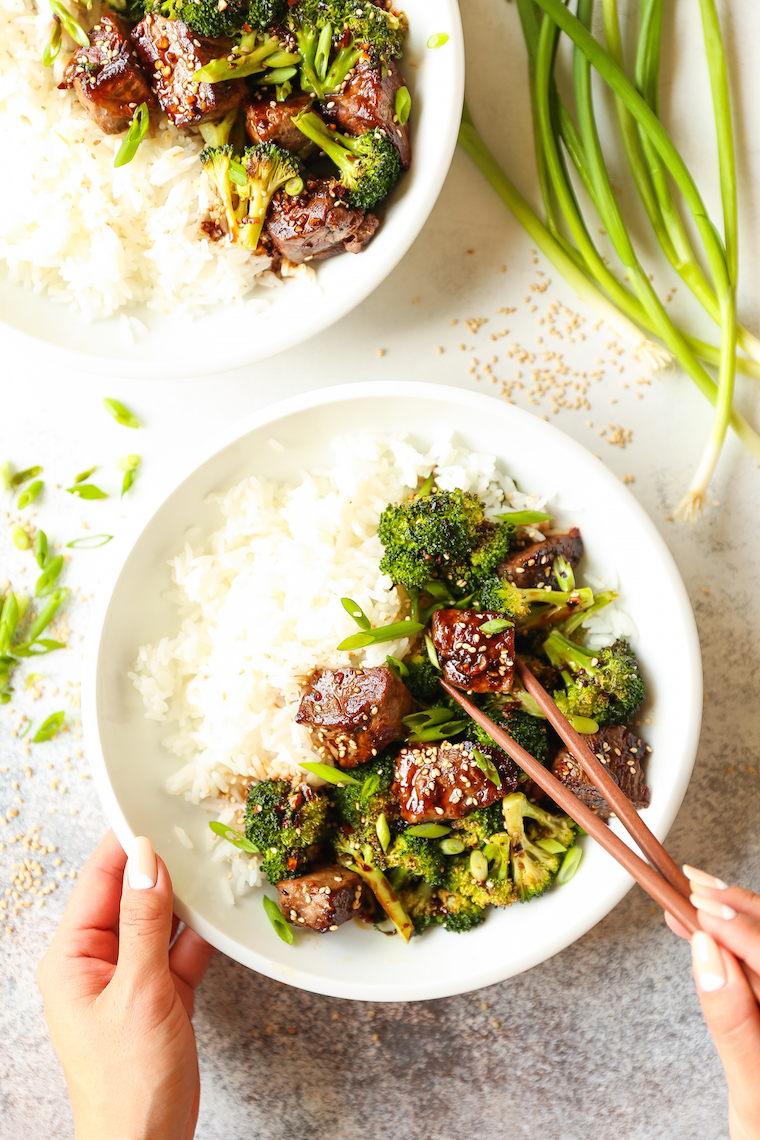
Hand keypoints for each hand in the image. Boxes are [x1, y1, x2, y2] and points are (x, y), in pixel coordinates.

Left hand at [37, 831, 214, 1139]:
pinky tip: (224, 913)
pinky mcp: (160, 997)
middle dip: (161, 866)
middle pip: (129, 897)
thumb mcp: (139, 991)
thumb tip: (146, 860)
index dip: (126, 845)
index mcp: (72, 958)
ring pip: (159, 921)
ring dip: (185, 899)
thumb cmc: (128, 1082)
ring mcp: (130, 980)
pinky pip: (180, 950)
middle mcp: (97, 963)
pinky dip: (201, 934)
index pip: (98, 882)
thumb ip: (145, 922)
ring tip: (215, 861)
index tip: (154, 809)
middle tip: (195, 829)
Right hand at [667, 866, 759, 1139]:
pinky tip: (701, 929)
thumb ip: (733, 1022)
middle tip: (693, 885)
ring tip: (692, 895)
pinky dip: (728, 944)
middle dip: (736, 908)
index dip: (741, 928)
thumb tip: (707, 954)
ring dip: (730, 918)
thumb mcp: (753, 1092)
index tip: (700, 906)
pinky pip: (758, 967)